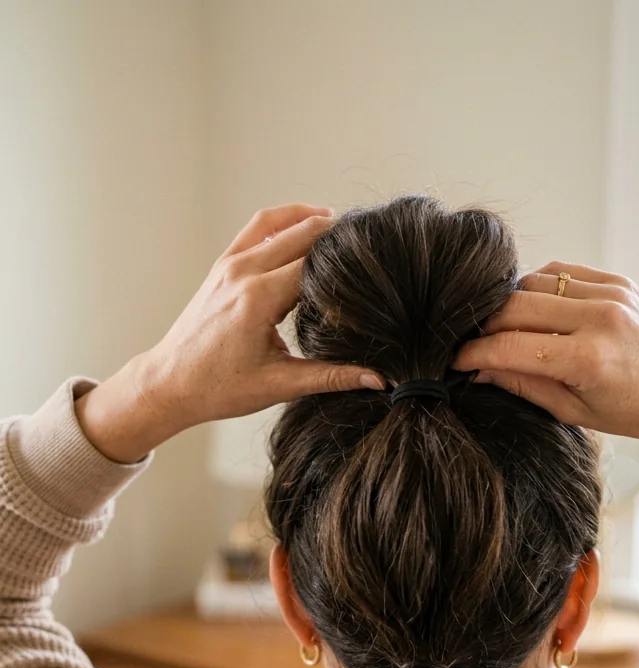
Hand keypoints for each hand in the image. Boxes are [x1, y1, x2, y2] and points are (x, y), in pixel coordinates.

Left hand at [76, 204, 384, 462]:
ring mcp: (229, 265)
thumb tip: (378, 379)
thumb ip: (332, 377)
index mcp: (258, 300)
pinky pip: (256, 228)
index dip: (348, 264)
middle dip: (335, 235)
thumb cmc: (219, 389)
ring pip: (277, 222)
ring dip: (309, 218)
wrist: (170, 383)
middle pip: (301, 235)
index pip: (315, 265)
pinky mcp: (222, 266)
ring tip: (340, 224)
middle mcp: (243, 273)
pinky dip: (282, 221)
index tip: (375, 265)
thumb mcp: (280, 384)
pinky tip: (304, 225)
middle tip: (368, 241)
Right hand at [453, 262, 638, 473]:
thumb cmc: (636, 411)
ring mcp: (610, 294)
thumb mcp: (575, 412)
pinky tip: (534, 311)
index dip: (474, 354)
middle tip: (472, 344)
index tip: (456, 360)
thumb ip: (524, 385)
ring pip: (532, 284)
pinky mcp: (617, 280)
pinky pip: (559, 274)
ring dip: (509, 305)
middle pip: (514, 307)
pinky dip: (538, 289)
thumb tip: (480, 370)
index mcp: (589, 359)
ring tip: (502, 330)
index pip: (510, 347)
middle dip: (484, 327)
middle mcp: (599, 319)